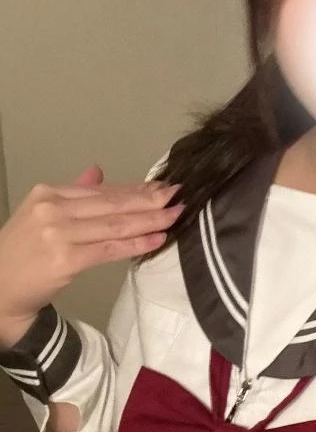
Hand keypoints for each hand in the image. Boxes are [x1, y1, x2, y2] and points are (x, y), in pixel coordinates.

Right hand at [0, 164, 182, 346]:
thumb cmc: (21, 254)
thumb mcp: (41, 214)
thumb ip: (73, 193)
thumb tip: (99, 172)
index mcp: (48, 193)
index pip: (101, 190)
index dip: (134, 189)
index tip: (161, 187)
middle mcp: (52, 208)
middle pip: (112, 204)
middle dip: (149, 200)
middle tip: (177, 195)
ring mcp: (58, 233)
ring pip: (115, 225)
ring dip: (150, 220)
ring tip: (174, 215)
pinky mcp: (65, 259)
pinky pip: (109, 249)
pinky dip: (136, 243)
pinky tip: (157, 239)